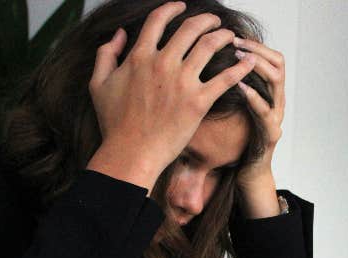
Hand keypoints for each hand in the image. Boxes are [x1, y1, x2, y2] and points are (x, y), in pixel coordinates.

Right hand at [86, 2, 256, 191]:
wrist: (131, 152)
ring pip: (210, 46)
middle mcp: (163, 63)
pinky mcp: (199, 102)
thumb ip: (106, 54)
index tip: (181, 6)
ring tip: (231, 36)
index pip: (158, 20)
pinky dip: (240, 67)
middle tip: (214, 21)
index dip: (172, 8)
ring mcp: (182, 82)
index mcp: (139, 56)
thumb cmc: (114, 123)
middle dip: (206, 20)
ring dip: (224, 36)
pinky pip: (226, 78)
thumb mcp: (98, 84)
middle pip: (190, 28)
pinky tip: (249, 61)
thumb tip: (119, 34)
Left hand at [233, 37, 285, 218]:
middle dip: (256, 50)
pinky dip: (253, 96)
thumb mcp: (234, 108)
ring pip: (276, 82)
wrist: (248, 173)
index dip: (256, 44)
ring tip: (238, 59)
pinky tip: (239, 87)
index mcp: (269, 93)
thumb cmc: (238, 139)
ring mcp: (276, 117)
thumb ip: (230, 86)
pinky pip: (265, 111)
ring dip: (256, 67)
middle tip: (235, 42)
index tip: (234, 36)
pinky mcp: (271, 134)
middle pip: (278, 64)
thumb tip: (209, 62)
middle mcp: (277, 101)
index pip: (271, 58)